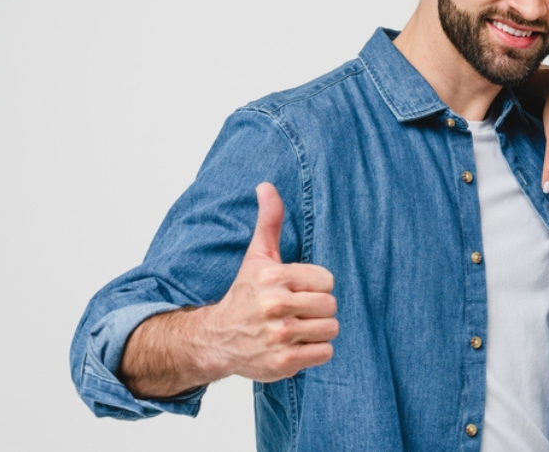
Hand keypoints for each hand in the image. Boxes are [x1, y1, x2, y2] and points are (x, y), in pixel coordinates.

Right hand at [206, 182, 338, 381]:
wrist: (217, 338)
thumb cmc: (245, 295)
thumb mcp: (257, 256)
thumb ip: (269, 222)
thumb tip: (266, 185)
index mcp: (273, 278)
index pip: (328, 280)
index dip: (316, 286)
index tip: (295, 291)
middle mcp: (275, 306)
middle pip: (331, 306)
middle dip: (317, 309)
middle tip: (295, 311)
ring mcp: (279, 336)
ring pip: (330, 329)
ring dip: (317, 331)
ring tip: (296, 328)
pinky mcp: (283, 362)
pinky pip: (325, 353)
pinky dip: (314, 352)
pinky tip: (295, 346)